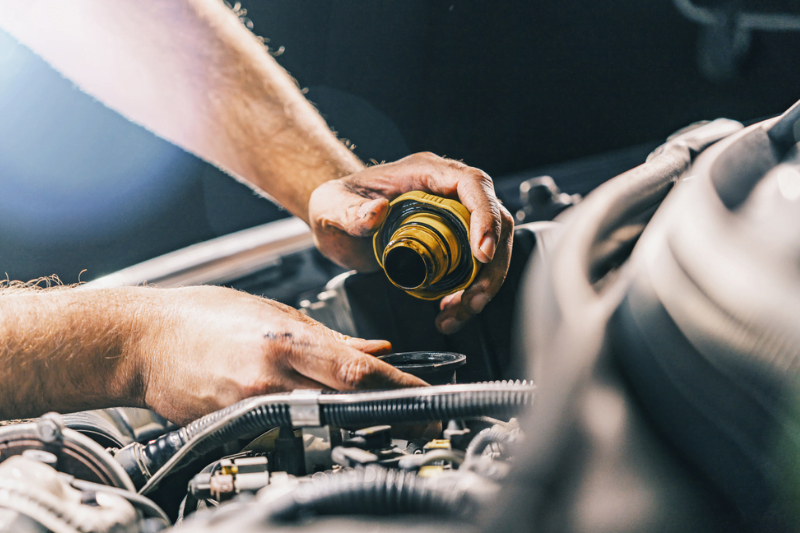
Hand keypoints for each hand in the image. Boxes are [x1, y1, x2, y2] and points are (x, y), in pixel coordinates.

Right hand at [137, 286, 425, 423]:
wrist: (142, 341)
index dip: (402, 389)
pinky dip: (314, 427)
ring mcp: (252, 408)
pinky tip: (325, 420)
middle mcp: (271, 379)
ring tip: (383, 421)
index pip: (360, 371)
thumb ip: (328, 338)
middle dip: (391, 415)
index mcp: (285, 343)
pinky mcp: (236, 428)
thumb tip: (373, 349)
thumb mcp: (274, 314)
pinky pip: (287, 430)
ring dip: (356, 423)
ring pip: (322, 423)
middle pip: (348, 404)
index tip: (429, 399)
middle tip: (420, 419)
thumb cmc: (201, 317)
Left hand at [308, 152, 513, 333]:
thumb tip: (376, 211)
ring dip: (485, 284)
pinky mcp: (451, 241)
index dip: (485, 216)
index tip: (481, 254)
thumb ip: (349, 210)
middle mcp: (447, 190)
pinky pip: (475, 265)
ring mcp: (453, 215)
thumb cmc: (336, 203)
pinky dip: (470, 291)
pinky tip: (450, 311)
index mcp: (425, 172)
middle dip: (493, 263)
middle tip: (473, 299)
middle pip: (496, 219)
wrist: (336, 219)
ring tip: (460, 312)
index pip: (472, 184)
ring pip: (492, 247)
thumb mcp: (332, 205)